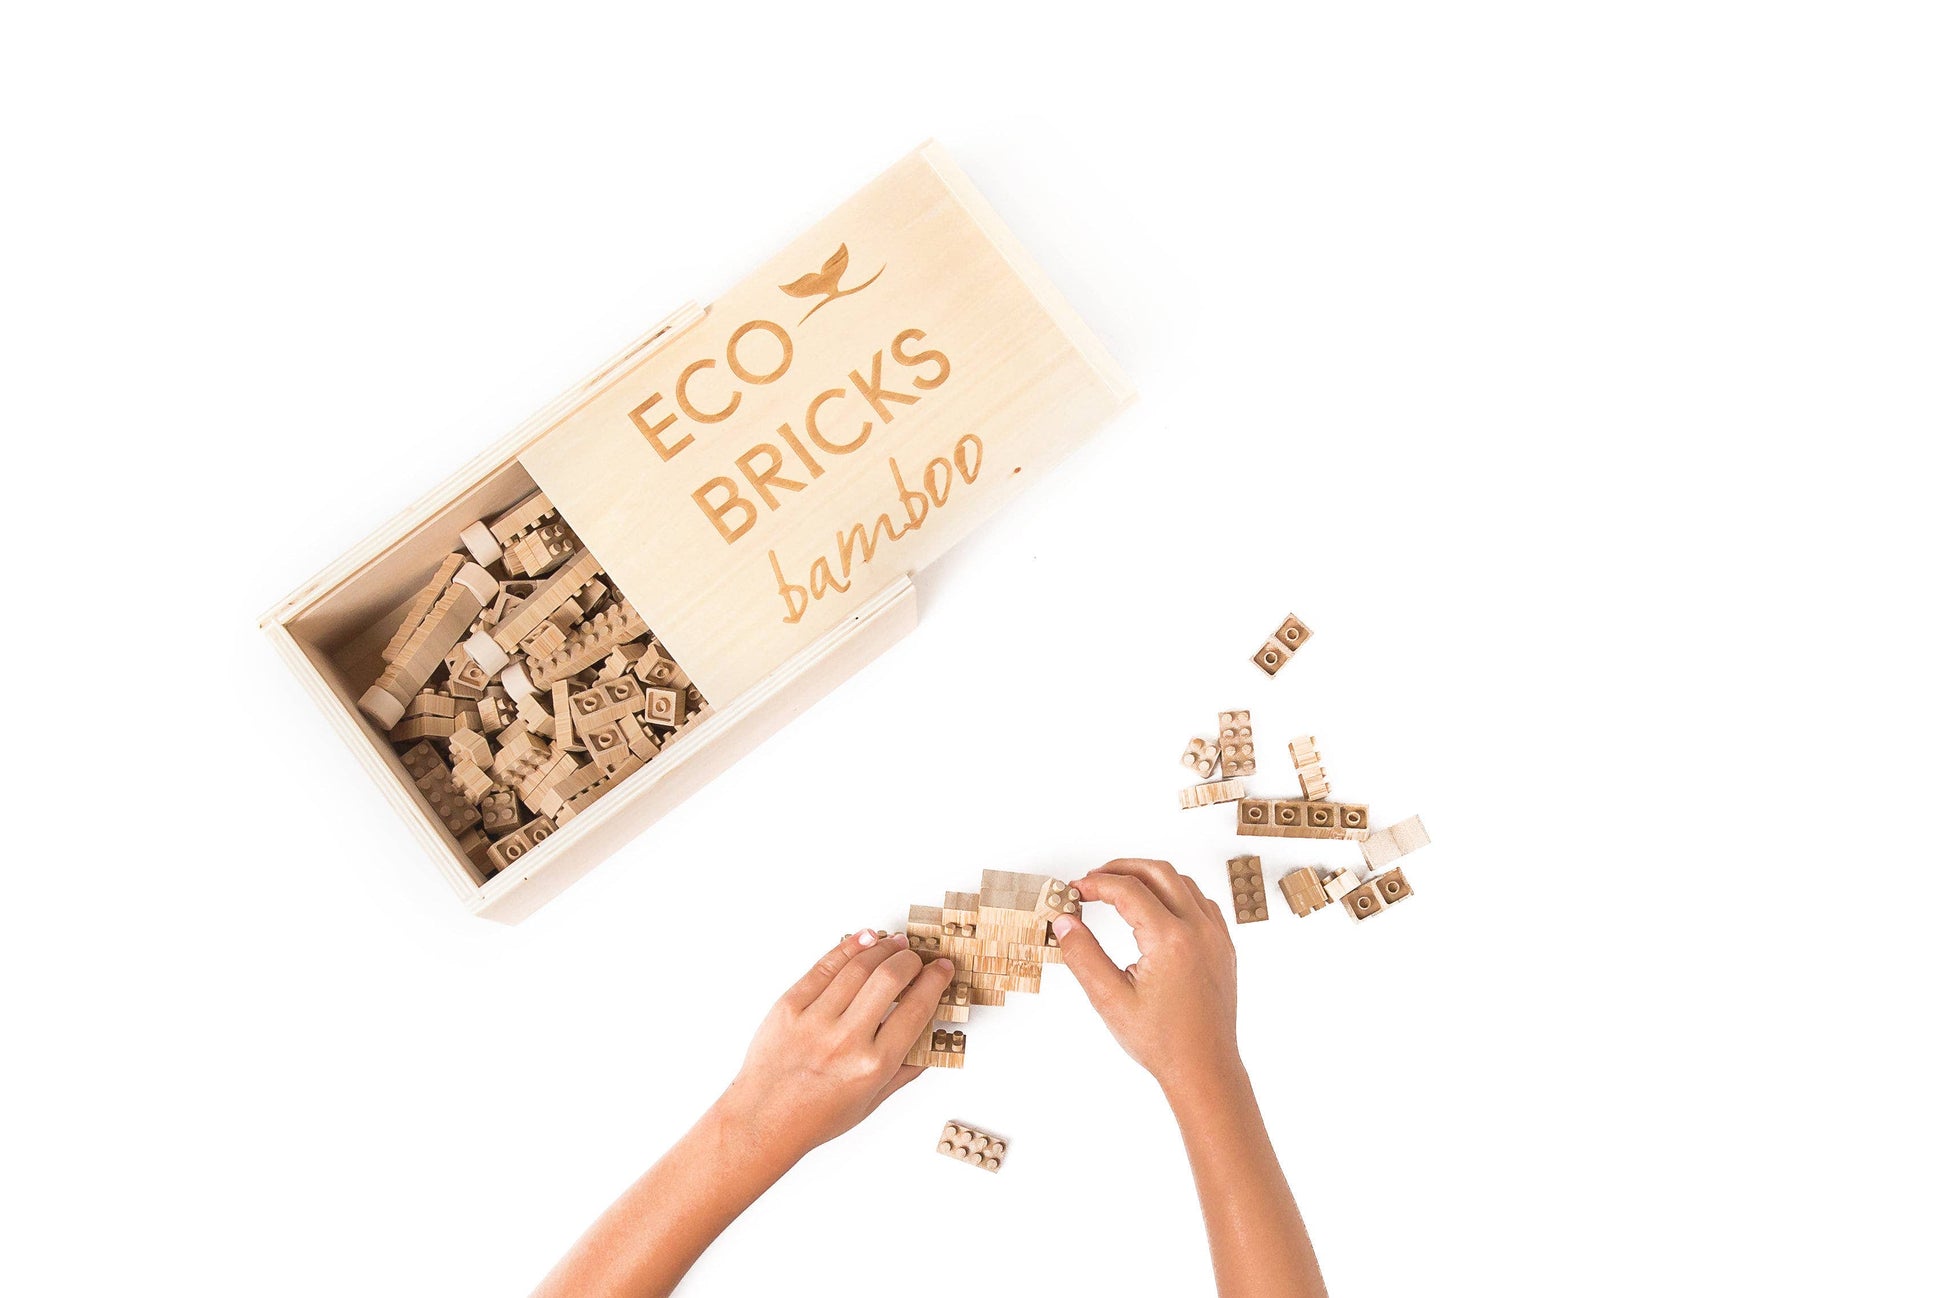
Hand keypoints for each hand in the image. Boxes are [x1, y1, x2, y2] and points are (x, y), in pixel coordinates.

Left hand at [714, 929, 956, 1158]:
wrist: (762, 1120)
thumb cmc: (814, 1117)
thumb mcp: (871, 1101)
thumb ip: (904, 1070)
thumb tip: (929, 1041)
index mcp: (872, 1065)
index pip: (916, 1009)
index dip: (935, 981)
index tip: (942, 969)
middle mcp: (845, 1040)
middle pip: (889, 978)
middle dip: (911, 959)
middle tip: (917, 957)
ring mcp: (814, 1020)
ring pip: (858, 966)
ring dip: (883, 948)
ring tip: (894, 944)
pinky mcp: (789, 1006)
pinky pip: (824, 966)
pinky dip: (848, 948)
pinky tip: (863, 940)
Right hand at [1053, 859, 1241, 1094]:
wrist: (1205, 1069)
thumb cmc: (1161, 1042)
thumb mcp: (1110, 1000)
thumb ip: (1083, 955)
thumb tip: (1064, 922)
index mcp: (1170, 939)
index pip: (1128, 891)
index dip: (1096, 884)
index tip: (1076, 890)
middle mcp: (1199, 930)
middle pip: (1159, 873)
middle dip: (1123, 869)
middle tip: (1094, 880)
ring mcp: (1216, 937)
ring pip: (1183, 883)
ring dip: (1151, 878)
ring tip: (1121, 890)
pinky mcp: (1224, 948)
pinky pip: (1202, 903)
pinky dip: (1176, 894)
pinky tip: (1158, 909)